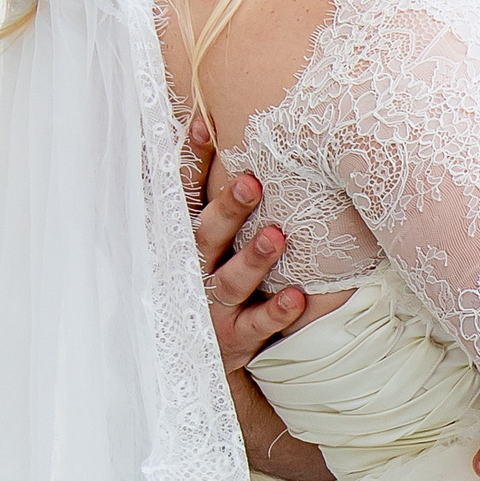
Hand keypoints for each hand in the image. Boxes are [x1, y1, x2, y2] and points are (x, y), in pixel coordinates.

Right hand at [185, 114, 310, 373]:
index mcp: (185, 240)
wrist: (196, 358)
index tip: (203, 122)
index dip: (191, 159)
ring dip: (254, 257)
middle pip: (207, 234)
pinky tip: (297, 296)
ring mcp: (213, 305)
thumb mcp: (202, 240)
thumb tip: (219, 126)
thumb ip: (212, 194)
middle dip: (228, 209)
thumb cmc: (208, 279)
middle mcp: (193, 270)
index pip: (183, 195)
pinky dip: (276, 311)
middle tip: (251, 182)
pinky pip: (257, 324)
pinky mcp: (235, 337)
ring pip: (231, 279)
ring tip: (276, 235)